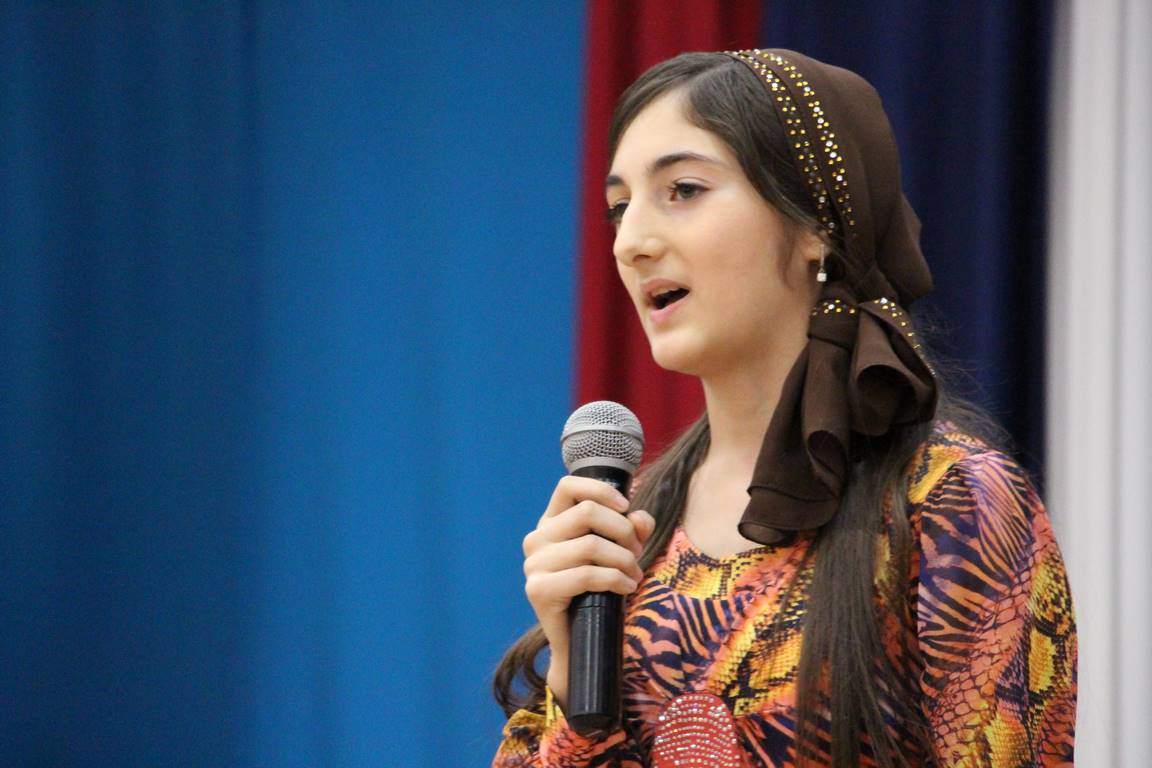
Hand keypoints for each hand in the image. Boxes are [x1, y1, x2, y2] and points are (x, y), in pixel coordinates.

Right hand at [521, 476, 654, 708]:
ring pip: (591, 545)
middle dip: (622, 531)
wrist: (580, 642)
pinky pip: (586, 574)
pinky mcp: (538, 590)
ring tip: (635, 575)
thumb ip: (630, 529)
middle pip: (587, 513)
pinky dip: (615, 578)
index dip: (600, 490)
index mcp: (550, 523)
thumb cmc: (599, 591)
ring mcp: (534, 564)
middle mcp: (536, 539)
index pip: (568, 486)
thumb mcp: (618, 553)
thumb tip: (641, 518)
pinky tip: (626, 586)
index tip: (626, 508)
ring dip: (624, 559)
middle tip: (637, 552)